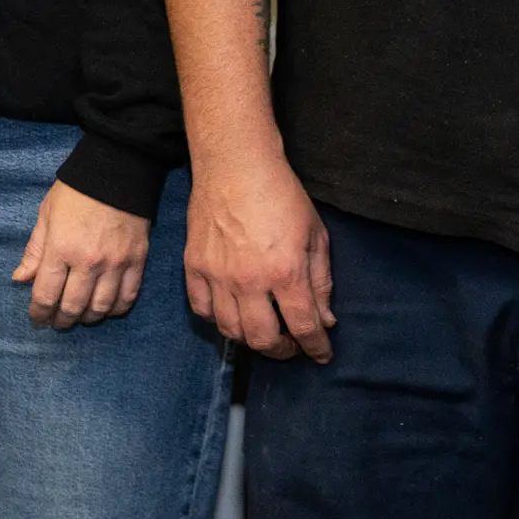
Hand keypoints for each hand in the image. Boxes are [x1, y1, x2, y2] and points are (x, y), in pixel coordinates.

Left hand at [14, 182, 151, 328]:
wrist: (117, 171)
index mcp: (61, 248)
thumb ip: (35, 251)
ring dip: (87, 318)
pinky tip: (106, 310)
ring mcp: (115, 264)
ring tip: (79, 317)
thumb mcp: (46, 216)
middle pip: (72, 306)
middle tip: (56, 323)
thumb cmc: (75, 193)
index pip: (46, 294)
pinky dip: (116, 309)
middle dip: (61, 320)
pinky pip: (128, 297)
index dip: (39, 312)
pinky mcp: (137, 261)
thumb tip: (20, 279)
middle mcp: (88, 261)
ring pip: (101, 307)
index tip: (37, 319)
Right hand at [184, 153, 333, 361]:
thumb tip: (325, 319)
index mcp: (286, 271)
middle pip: (264, 339)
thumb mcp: (315, 235)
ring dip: (251, 340)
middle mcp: (249, 280)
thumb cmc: (281, 194)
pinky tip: (231, 314)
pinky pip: (201, 309)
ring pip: (231, 330)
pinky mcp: (193, 265)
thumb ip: (321, 281)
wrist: (235, 164)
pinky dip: (218, 320)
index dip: (317, 347)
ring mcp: (217, 275)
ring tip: (263, 332)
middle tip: (292, 345)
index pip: (304, 326)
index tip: (321, 354)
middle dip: (283, 351)